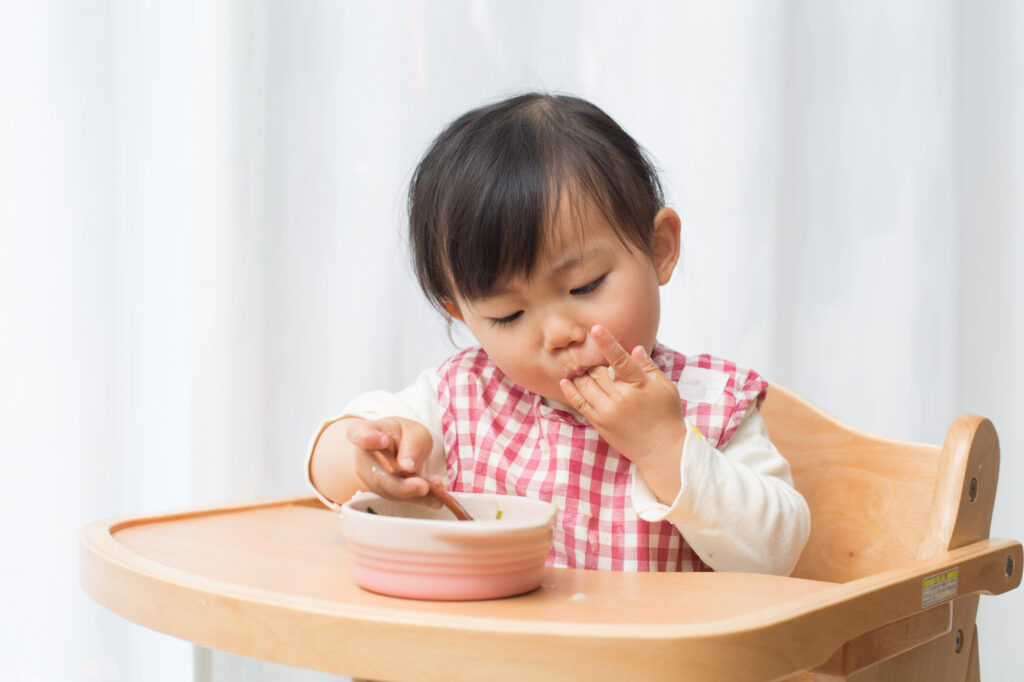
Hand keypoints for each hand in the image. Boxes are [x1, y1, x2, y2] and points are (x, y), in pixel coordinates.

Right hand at [346, 416, 442, 507]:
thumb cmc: (403, 435)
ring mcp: (369, 477)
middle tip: (424, 486)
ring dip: (414, 493)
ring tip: (436, 487)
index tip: (384, 440)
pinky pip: (399, 498)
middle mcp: (362, 456)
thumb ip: (413, 444)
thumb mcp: (415, 432)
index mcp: (365, 431)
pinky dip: (419, 499)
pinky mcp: (381, 492)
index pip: (359, 434)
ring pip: (388, 491)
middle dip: (401, 484)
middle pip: (377, 474)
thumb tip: (407, 467)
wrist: (399, 448)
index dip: (368, 438)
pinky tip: (435, 499)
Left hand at [559, 326, 684, 469]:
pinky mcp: (599, 422)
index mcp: (639, 385)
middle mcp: (621, 397)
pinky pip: (579, 403)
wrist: (661, 450)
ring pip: (586, 384)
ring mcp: (607, 411)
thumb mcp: (665, 388)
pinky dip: (571, 390)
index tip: (596, 329)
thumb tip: (635, 347)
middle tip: (589, 354)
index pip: (620, 359)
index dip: (607, 343)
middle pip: (598, 370)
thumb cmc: (667, 416)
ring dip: (581, 373)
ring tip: (579, 366)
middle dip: (592, 360)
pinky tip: (566, 381)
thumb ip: (649, 367)